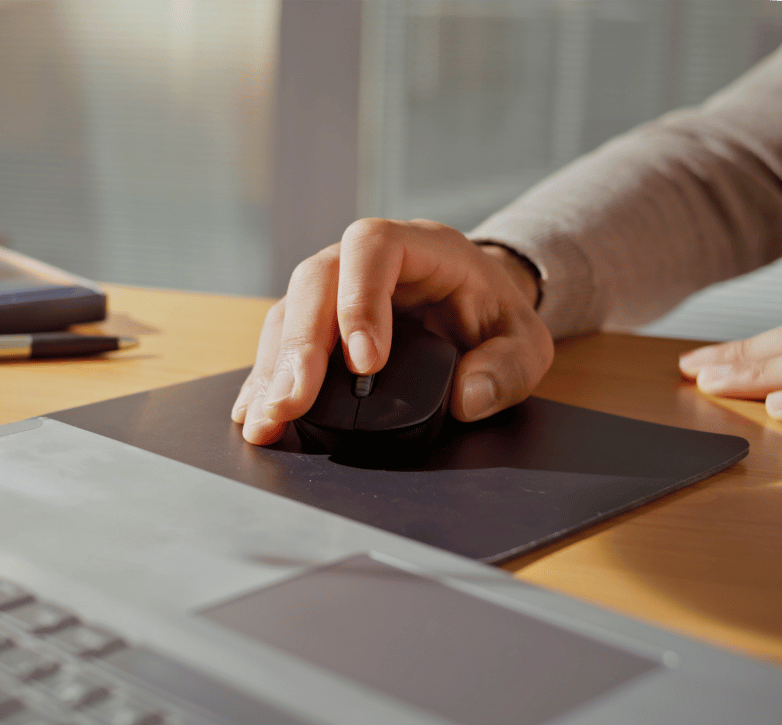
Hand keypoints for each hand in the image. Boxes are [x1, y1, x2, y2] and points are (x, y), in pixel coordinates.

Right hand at [231, 218, 552, 444]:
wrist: (479, 308)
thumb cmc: (497, 316)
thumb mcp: (526, 341)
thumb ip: (509, 367)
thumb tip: (468, 396)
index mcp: (421, 246)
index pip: (375, 249)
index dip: (360, 298)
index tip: (365, 363)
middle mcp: (366, 261)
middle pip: (315, 280)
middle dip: (301, 346)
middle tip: (293, 403)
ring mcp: (336, 290)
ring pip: (289, 312)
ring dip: (273, 369)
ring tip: (266, 421)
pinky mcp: (320, 325)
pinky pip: (282, 343)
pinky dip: (267, 379)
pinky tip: (255, 413)